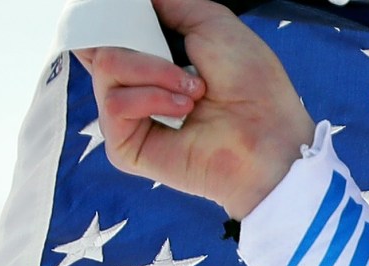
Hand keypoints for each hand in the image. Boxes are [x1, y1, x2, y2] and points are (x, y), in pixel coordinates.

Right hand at [77, 0, 313, 219]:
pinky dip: (150, 98)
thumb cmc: (253, 84)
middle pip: (96, 47)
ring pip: (106, 69)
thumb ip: (169, 4)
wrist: (272, 133)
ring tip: (195, 90)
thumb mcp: (211, 22)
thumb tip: (139, 1)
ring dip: (154, 71)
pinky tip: (184, 110)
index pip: (103, 35)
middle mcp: (134, 88)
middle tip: (180, 60)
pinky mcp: (126, 148)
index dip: (108, 22)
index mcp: (150, 60)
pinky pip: (114, 104)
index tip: (133, 19)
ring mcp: (128, 118)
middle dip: (138, 41)